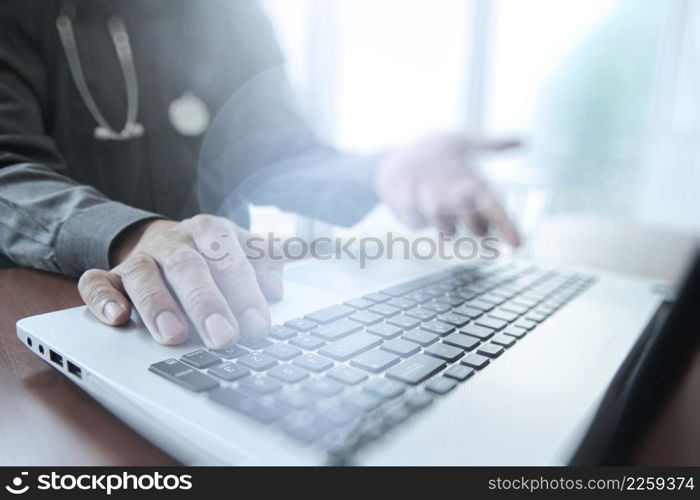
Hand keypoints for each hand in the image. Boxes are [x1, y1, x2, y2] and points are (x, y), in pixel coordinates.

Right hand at [77, 215, 283, 348]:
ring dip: (158, 305)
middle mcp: (173, 241)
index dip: (245, 292)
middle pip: (188, 267)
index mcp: (210, 230)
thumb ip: (264, 263)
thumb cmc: (211, 254)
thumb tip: (276, 288)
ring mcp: (139, 257)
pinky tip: (118, 319)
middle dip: (206, 304)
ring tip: (173, 336)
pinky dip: (104, 299)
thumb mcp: (241, 250)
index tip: (258, 326)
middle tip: (223, 338)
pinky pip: (97, 282)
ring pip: (143, 275)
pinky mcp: (110, 275)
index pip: (229, 258)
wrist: (164, 240)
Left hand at [375, 133, 520, 245]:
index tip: (518, 243)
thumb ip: (490, 144)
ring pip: (449, 230)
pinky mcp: (414, 220)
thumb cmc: (430, 152)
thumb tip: (524, 140)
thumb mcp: (461, 143)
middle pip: (478, 230)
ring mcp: (436, 217)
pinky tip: (409, 186)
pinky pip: (418, 221)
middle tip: (462, 196)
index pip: (497, 212)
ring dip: (441, 210)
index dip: (508, 227)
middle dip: (475, 220)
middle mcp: (458, 208)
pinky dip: (413, 201)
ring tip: (429, 187)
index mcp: (474, 189)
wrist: (393, 158)